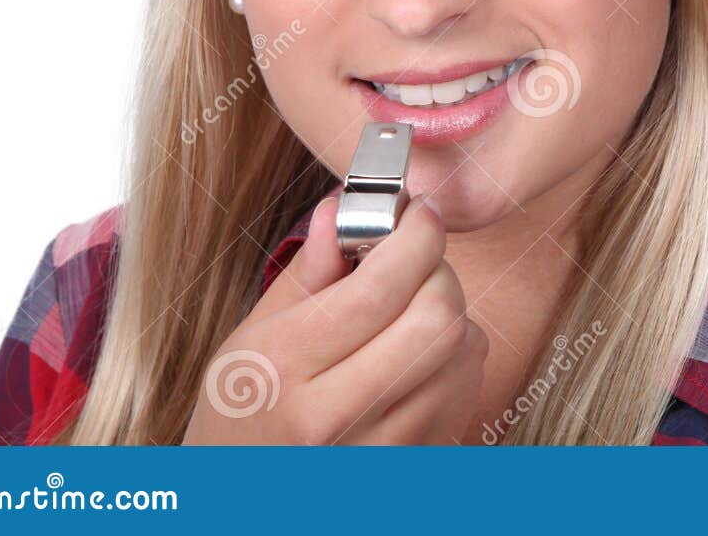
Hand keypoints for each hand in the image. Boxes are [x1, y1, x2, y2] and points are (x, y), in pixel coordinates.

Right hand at [181, 193, 486, 444]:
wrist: (239, 502)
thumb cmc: (244, 414)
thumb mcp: (251, 338)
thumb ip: (307, 271)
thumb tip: (344, 206)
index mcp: (284, 368)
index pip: (379, 289)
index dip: (416, 236)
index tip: (420, 213)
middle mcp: (334, 415)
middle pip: (436, 320)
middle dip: (439, 272)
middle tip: (417, 262)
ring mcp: (379, 451)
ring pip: (463, 352)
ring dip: (453, 315)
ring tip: (411, 315)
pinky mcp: (413, 465)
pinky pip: (467, 390)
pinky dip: (458, 358)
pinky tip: (420, 358)